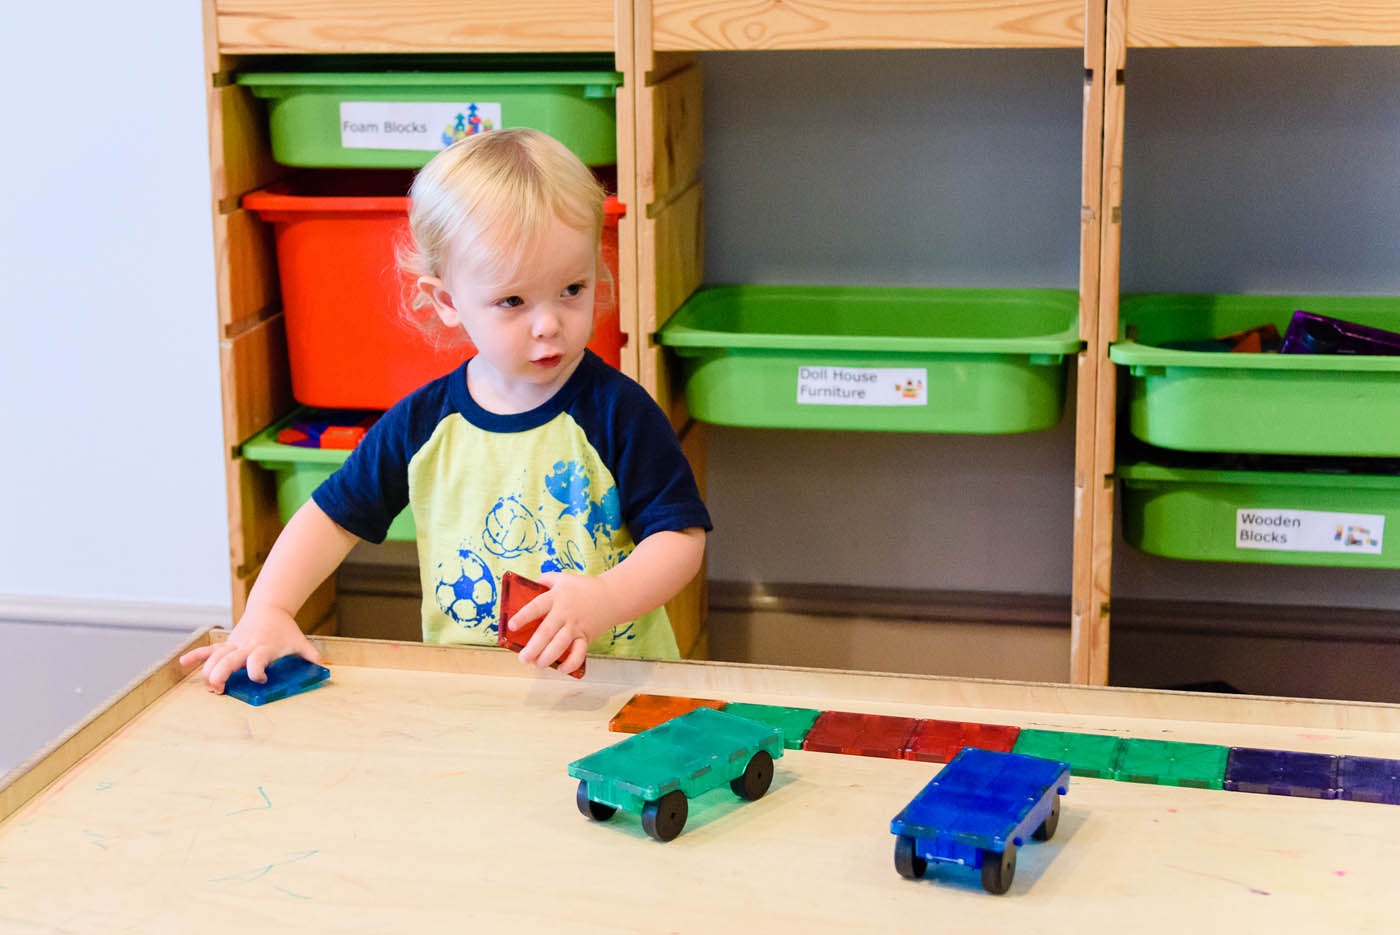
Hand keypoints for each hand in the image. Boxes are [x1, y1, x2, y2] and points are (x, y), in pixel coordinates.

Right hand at [179, 603, 321, 692]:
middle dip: (222, 675)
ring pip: (216, 657)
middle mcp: (247, 646)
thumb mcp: (299, 641)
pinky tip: (184, 663)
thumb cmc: (284, 629)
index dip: (256, 670)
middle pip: (230, 660)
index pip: (258, 660)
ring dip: (208, 671)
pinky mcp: (228, 643)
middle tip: (219, 689)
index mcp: (264, 647)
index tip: (259, 679)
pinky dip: (197, 656)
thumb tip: (323, 666)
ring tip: (208, 686)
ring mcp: (235, 644)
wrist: (270, 607)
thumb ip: (310, 654)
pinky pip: (209, 650)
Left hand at [508, 572, 619, 674]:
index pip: (537, 607)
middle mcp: (565, 613)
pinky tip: (561, 669)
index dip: (523, 617)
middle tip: (522, 658)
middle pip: (546, 632)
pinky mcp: (586, 637)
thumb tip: (526, 586)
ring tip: (537, 664)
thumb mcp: (562, 578)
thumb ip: (544, 580)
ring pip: (560, 645)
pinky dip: (571, 664)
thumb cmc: (583, 587)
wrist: (612, 596)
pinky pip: (579, 653)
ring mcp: (576, 627)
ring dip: (547, 657)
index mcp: (556, 597)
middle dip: (533, 647)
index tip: (511, 626)